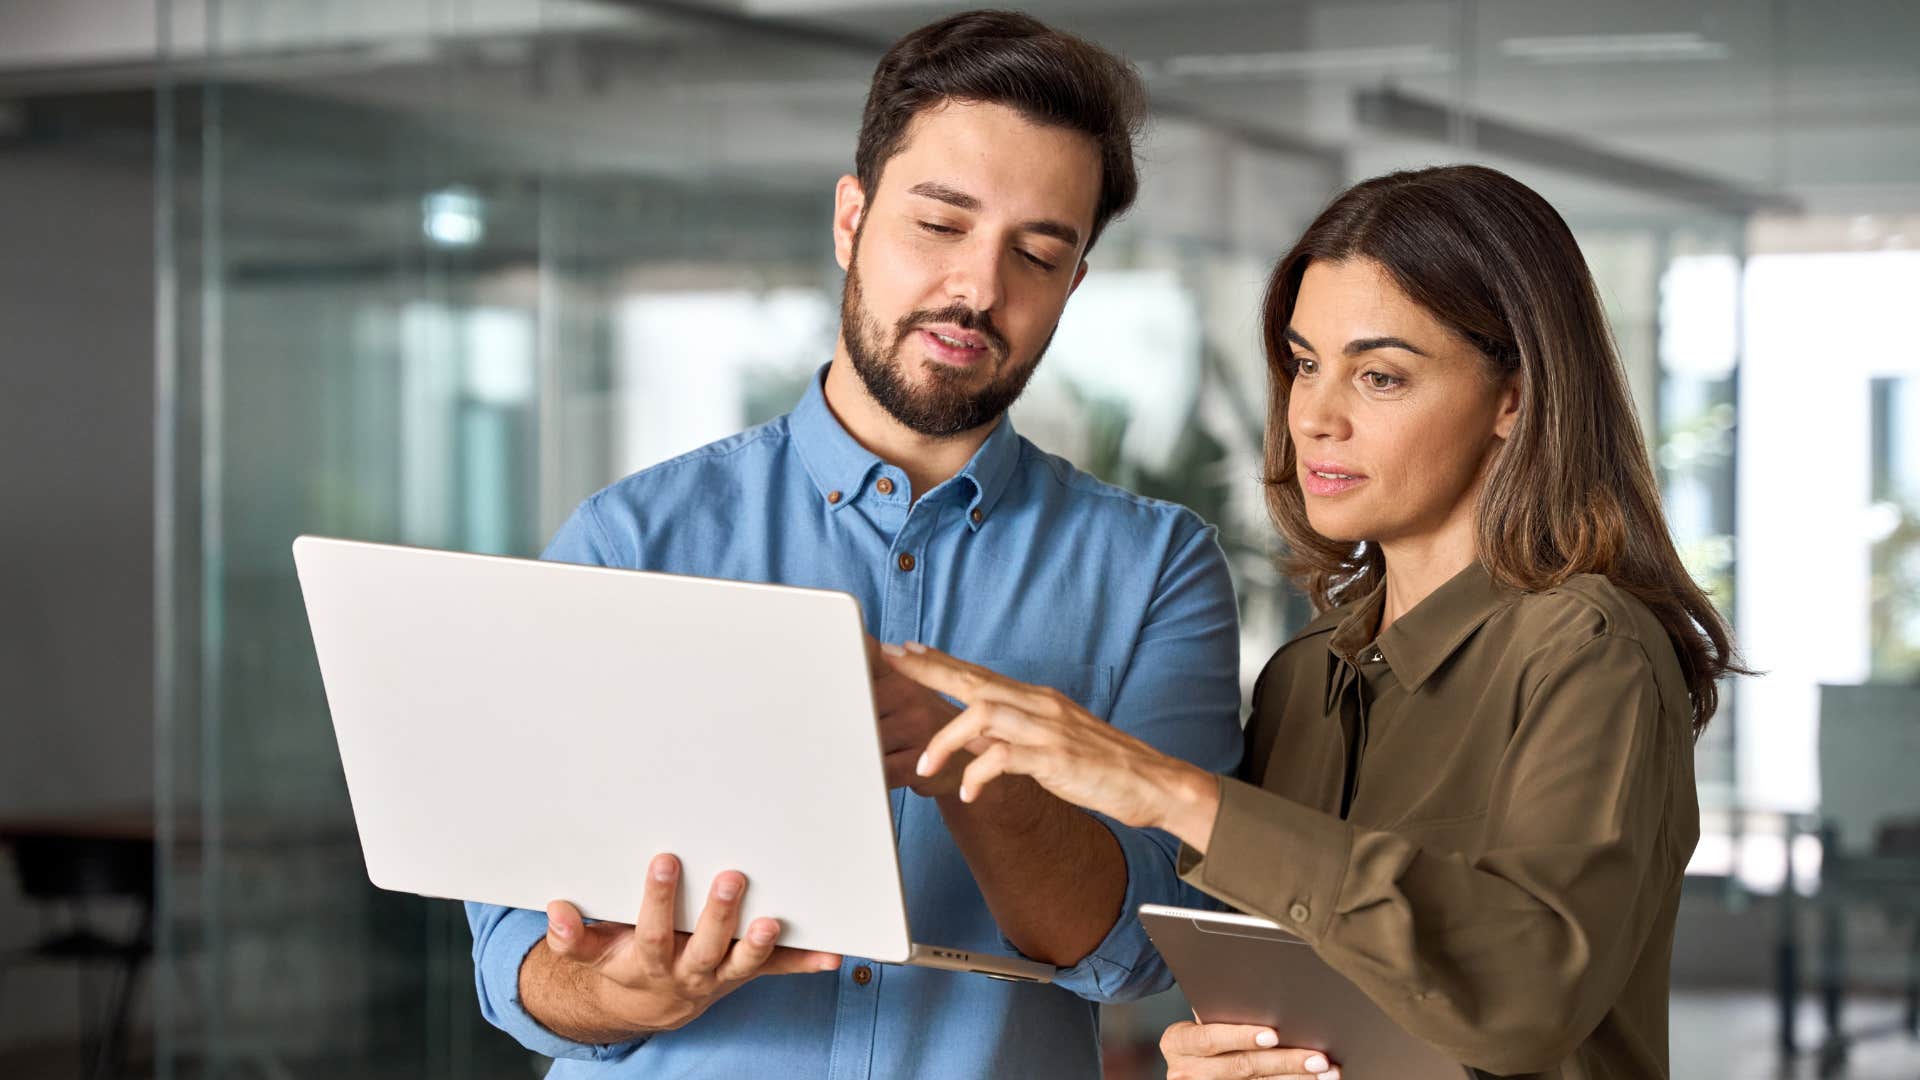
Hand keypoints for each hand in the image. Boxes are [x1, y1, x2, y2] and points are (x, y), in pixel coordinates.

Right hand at [541, 853, 840, 1033]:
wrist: (650, 1003)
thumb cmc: (624, 960)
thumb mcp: (592, 953)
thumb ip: (574, 936)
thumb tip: (556, 912)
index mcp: (649, 961)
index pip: (652, 930)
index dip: (657, 899)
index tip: (664, 860)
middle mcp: (689, 971)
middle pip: (704, 946)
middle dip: (718, 914)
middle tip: (732, 877)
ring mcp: (722, 974)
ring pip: (744, 963)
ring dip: (761, 944)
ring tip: (773, 922)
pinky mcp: (747, 973)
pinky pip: (779, 970)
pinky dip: (806, 962)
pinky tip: (833, 954)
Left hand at [881, 641, 1220, 844]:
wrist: (1155, 783)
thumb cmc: (1102, 767)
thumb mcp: (1050, 743)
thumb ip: (1012, 735)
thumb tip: (972, 735)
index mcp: (1037, 700)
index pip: (980, 672)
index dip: (940, 660)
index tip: (905, 650)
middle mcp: (1040, 705)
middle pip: (974, 679)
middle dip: (928, 670)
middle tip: (890, 662)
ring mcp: (1049, 729)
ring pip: (984, 712)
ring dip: (947, 737)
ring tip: (925, 764)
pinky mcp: (1058, 759)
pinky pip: (1007, 757)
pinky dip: (980, 773)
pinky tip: (969, 792)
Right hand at [1161, 1021, 1340, 1079]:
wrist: (1192, 1066)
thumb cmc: (1204, 1034)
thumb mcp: (1202, 1021)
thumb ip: (1222, 1013)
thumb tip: (1267, 996)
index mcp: (1177, 1042)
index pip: (1210, 1038)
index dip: (1241, 1036)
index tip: (1273, 1034)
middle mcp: (1185, 1071)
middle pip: (1240, 1066)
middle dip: (1283, 1061)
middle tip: (1316, 1057)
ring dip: (1295, 1079)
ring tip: (1324, 1072)